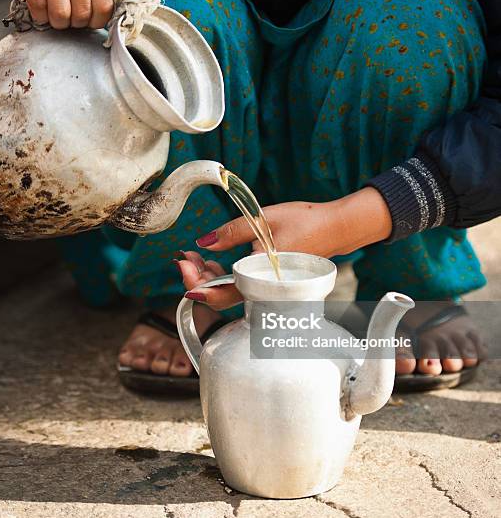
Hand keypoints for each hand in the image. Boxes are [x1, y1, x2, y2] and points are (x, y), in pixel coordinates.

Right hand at [0, 0, 125, 28]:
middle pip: (80, 14)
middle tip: (77, 18)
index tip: (94, 21)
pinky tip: (46, 11)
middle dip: (80, 24)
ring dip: (61, 23)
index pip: (103, 6)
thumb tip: (121, 4)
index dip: (99, 22)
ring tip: (62, 16)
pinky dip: (42, 17)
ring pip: (58, 14)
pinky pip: (36, 7)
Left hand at [178, 187, 391, 309]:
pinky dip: (225, 277)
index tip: (181, 265)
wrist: (336, 229)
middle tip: (185, 257)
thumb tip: (202, 242)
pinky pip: (241, 288)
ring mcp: (268, 291)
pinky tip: (215, 261)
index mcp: (263, 279)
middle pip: (222, 297)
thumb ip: (231, 232)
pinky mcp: (270, 286)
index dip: (196, 285)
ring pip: (230, 294)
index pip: (222, 294)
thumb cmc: (305, 222)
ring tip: (196, 256)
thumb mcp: (263, 220)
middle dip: (197, 278)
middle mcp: (266, 292)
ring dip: (209, 277)